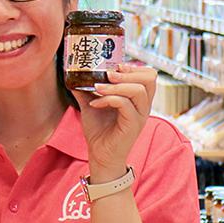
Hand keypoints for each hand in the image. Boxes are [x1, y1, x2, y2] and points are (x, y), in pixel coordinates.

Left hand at [77, 65, 155, 180]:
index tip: (116, 66)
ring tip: (98, 87)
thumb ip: (86, 90)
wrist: (100, 156)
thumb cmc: (99, 132)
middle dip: (127, 72)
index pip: (149, 76)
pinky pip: (125, 105)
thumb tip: (74, 77)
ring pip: (138, 90)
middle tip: (108, 74)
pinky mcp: (132, 125)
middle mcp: (143, 106)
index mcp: (138, 99)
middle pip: (149, 79)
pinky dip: (108, 99)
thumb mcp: (92, 105)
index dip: (135, 67)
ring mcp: (139, 116)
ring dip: (116, 85)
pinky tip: (95, 103)